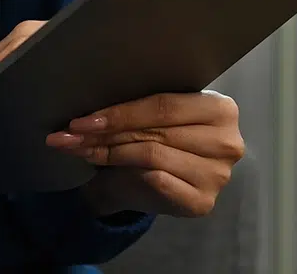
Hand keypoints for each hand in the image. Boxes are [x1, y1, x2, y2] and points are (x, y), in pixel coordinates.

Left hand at [48, 90, 243, 218]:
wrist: (155, 185)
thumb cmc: (156, 137)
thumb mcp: (153, 114)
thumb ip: (138, 104)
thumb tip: (90, 94)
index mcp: (221, 109)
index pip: (163, 106)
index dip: (120, 111)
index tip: (81, 117)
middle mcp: (227, 142)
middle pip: (155, 130)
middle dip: (106, 131)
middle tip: (69, 133)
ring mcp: (218, 175)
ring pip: (151, 155)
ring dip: (107, 151)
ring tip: (76, 146)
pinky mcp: (202, 202)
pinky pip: (156, 180)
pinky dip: (122, 171)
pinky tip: (97, 165)